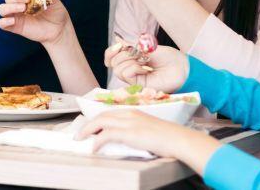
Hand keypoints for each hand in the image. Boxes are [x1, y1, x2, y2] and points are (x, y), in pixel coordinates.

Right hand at [0, 0, 71, 45]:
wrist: (60, 28)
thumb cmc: (55, 11)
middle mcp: (17, 4)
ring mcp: (15, 15)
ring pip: (1, 9)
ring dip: (9, 7)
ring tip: (23, 8)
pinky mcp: (15, 26)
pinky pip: (1, 24)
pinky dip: (3, 21)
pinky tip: (13, 20)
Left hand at [75, 109, 203, 156]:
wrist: (180, 139)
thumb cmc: (169, 138)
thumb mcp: (149, 130)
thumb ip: (136, 132)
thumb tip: (125, 140)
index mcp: (134, 112)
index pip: (109, 113)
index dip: (96, 120)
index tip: (88, 127)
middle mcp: (129, 114)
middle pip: (101, 116)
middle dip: (88, 124)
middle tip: (79, 134)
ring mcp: (129, 122)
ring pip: (100, 122)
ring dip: (87, 131)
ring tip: (80, 139)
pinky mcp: (130, 133)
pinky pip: (107, 135)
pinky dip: (97, 141)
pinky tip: (94, 148)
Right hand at [106, 43, 187, 92]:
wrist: (182, 68)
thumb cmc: (168, 58)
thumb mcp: (147, 47)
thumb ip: (131, 46)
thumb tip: (117, 41)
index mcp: (131, 60)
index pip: (111, 57)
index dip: (110, 51)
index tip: (120, 45)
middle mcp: (130, 69)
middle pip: (113, 62)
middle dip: (124, 54)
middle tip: (140, 54)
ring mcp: (133, 78)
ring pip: (117, 69)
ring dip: (130, 60)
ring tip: (144, 61)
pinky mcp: (138, 86)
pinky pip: (126, 74)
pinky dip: (134, 68)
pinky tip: (145, 68)